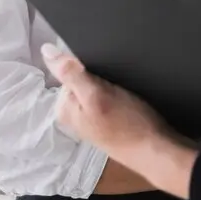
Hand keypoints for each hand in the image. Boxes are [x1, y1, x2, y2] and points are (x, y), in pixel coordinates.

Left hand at [42, 44, 198, 197]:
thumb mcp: (96, 94)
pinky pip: (108, 94)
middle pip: (82, 77)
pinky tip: (126, 101)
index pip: (68, 69)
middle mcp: (72, 113)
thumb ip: (70, 73)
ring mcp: (90, 116)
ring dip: (110, 83)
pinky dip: (117, 92)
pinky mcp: (107, 118)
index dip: (87, 66)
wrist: (155, 149)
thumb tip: (46, 50)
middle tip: (116, 87)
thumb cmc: (127, 124)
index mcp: (63, 107)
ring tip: (122, 95)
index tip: (103, 76)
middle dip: (99, 75)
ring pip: (98, 84)